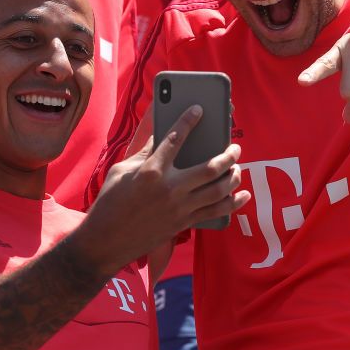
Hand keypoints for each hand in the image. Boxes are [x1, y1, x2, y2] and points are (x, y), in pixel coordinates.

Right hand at [82, 106, 250, 270]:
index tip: (199, 109)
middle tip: (235, 148)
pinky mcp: (183, 223)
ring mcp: (180, 208)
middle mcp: (170, 189)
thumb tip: (162, 133)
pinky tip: (243, 195)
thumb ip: (145, 152)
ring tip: (237, 167)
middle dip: (228, 155)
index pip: (174, 139)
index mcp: (151, 171)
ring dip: (233, 176)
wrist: (106, 241)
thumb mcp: (122, 170)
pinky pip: (216, 212)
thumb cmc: (110, 202)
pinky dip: (234, 203)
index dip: (188, 121)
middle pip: (210, 168)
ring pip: (218, 190)